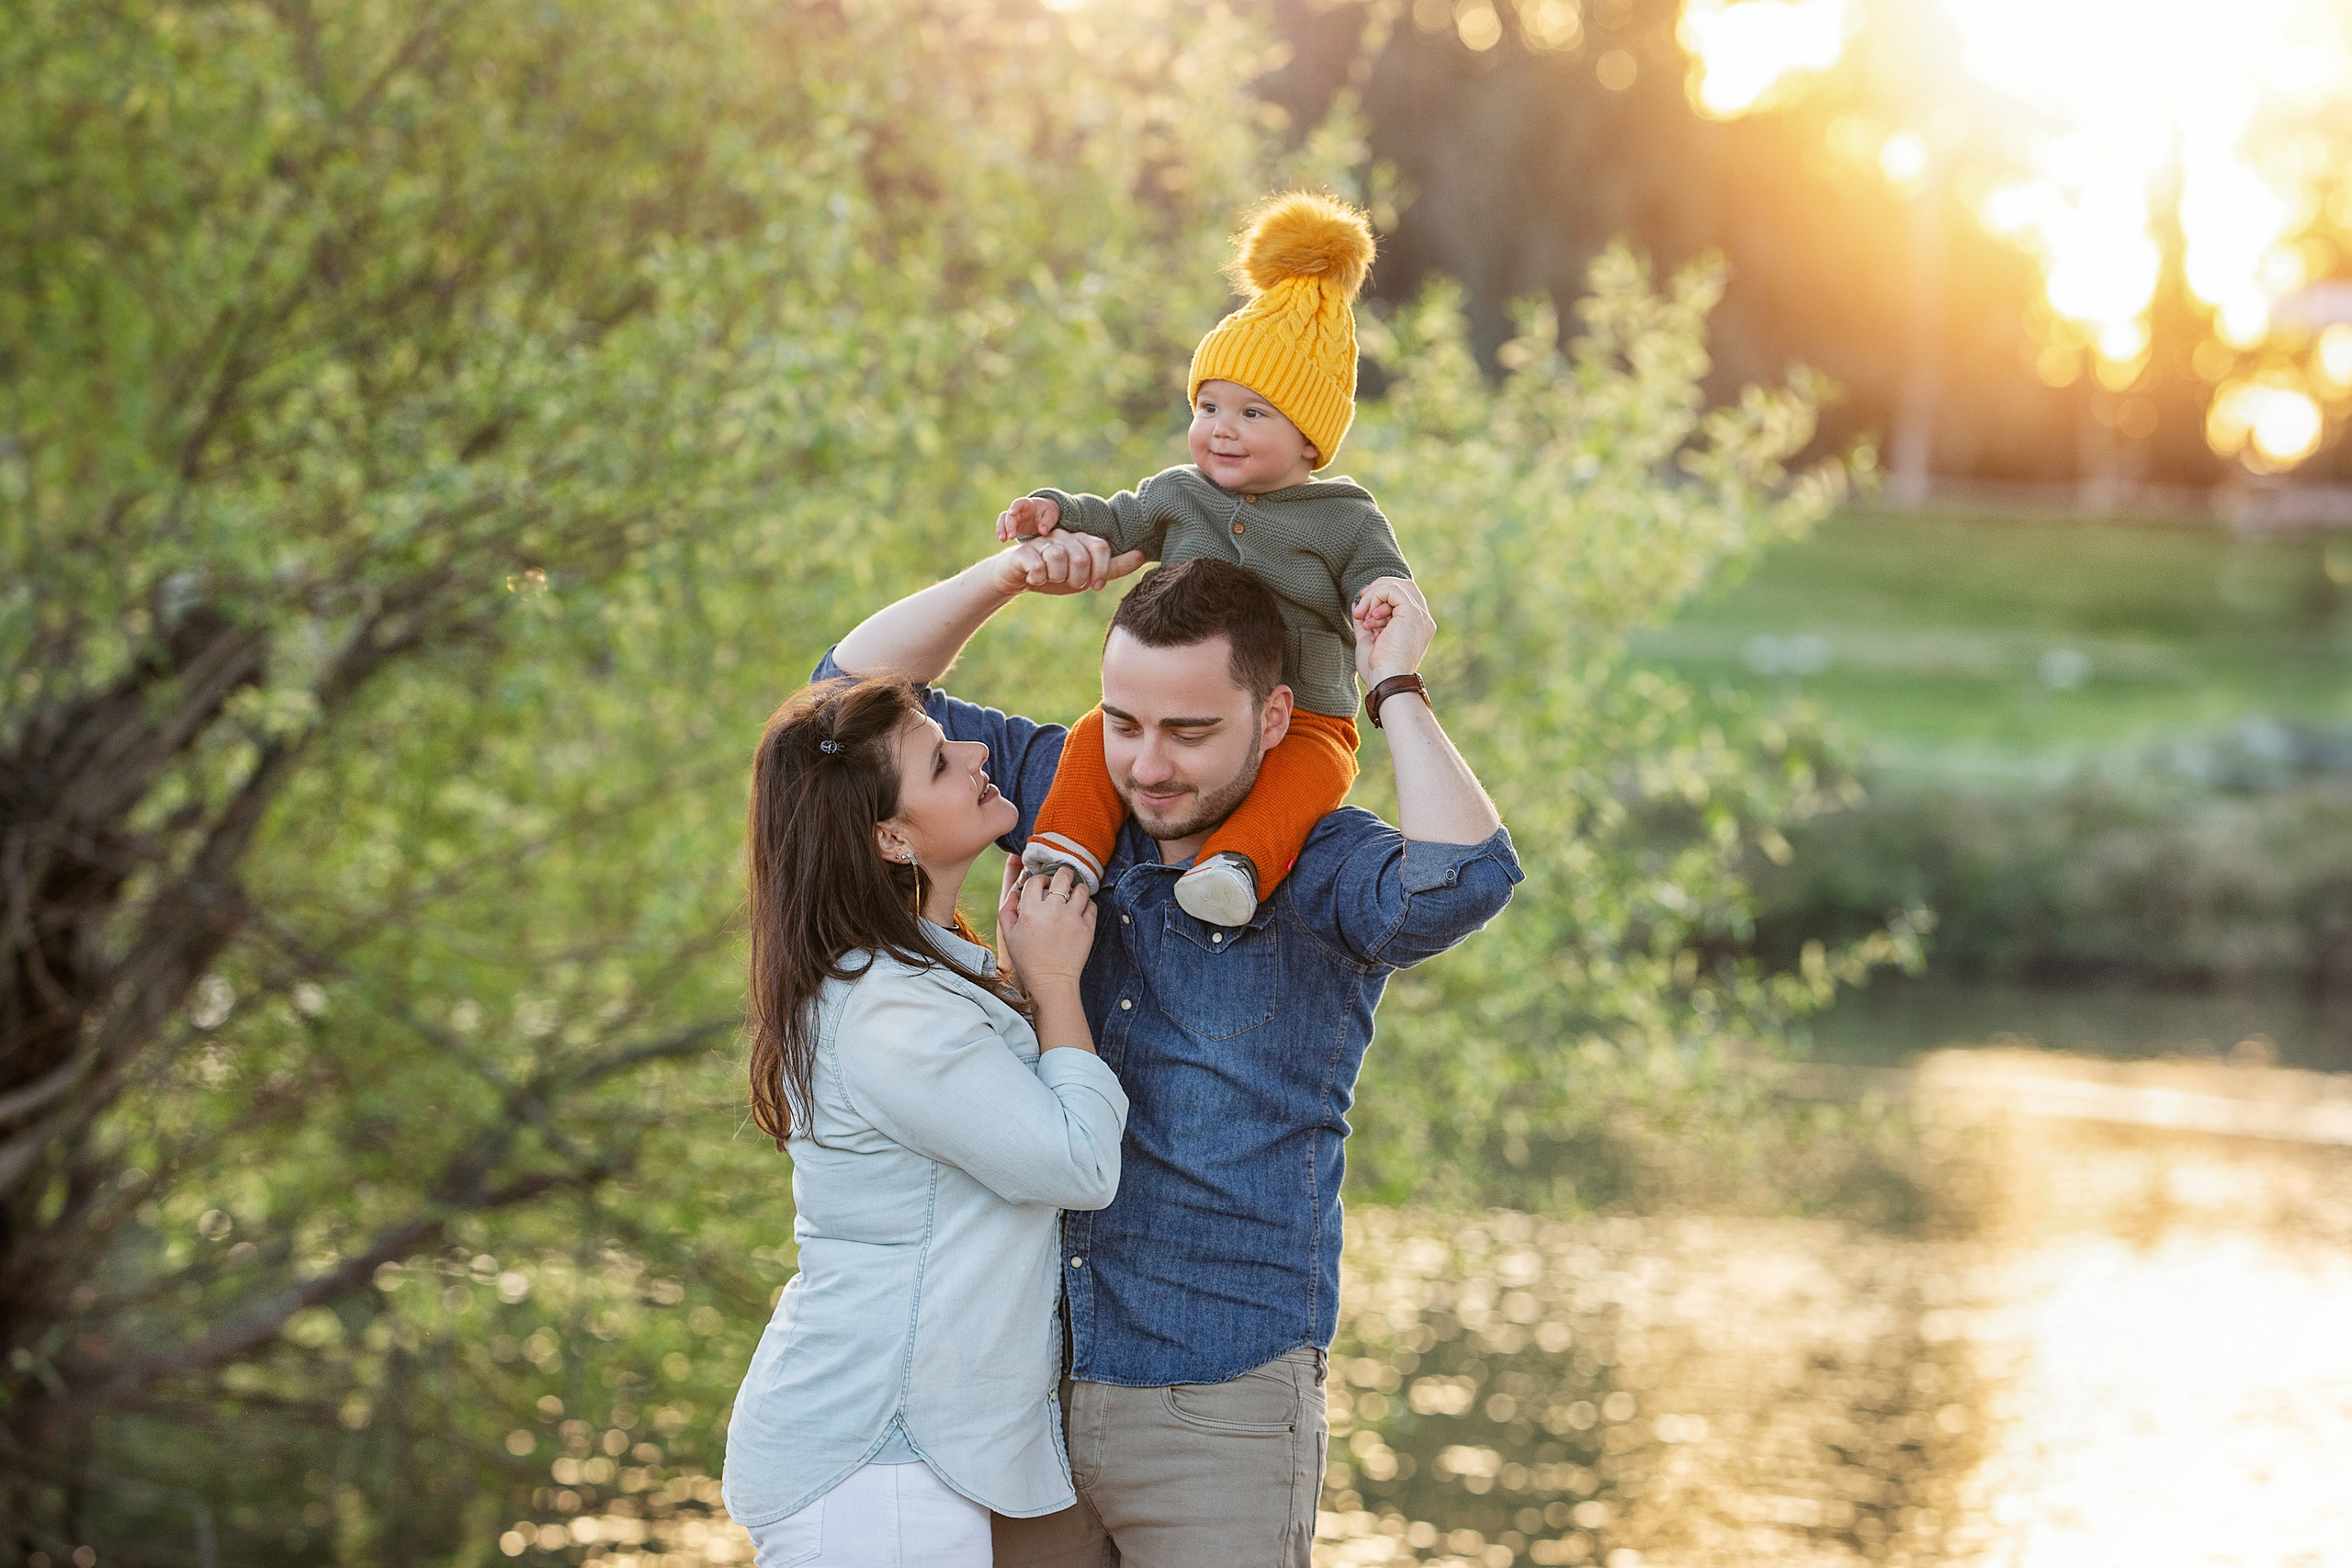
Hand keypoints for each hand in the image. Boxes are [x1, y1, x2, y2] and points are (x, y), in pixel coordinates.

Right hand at [987, 531, 1147, 596]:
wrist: (1019, 578)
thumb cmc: (1056, 575)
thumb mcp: (1087, 575)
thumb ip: (1114, 567)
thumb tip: (1141, 555)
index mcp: (1081, 540)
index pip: (1101, 547)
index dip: (1102, 569)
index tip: (1096, 586)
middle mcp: (1064, 536)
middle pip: (1081, 555)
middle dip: (1078, 578)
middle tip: (1070, 583)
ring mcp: (1043, 542)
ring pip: (1059, 557)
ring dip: (1057, 576)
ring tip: (1051, 578)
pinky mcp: (1023, 552)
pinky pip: (1037, 564)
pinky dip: (1039, 577)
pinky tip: (1035, 579)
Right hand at [995, 495, 1061, 542]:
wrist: (1044, 515)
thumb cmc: (1048, 513)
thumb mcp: (1051, 515)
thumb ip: (1047, 522)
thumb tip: (1043, 531)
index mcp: (1027, 504)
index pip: (1019, 503)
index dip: (1014, 507)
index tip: (1012, 513)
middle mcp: (1018, 510)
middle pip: (1009, 514)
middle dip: (1009, 525)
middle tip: (1012, 536)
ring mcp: (1013, 518)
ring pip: (1002, 520)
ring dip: (1001, 529)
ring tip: (1003, 539)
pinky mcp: (1012, 526)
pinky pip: (1004, 527)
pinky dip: (1002, 533)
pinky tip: (1003, 540)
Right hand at [998, 864, 1095, 989]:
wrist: (1051, 981)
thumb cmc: (1027, 959)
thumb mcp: (1008, 935)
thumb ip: (1007, 908)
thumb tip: (1015, 889)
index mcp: (1031, 911)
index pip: (1037, 880)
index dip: (1039, 878)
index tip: (1042, 884)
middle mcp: (1054, 911)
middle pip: (1063, 876)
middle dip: (1062, 874)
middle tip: (1061, 879)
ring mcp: (1073, 919)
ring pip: (1081, 889)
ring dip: (1076, 888)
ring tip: (1072, 894)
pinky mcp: (1088, 928)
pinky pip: (1092, 905)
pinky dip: (1086, 904)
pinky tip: (1079, 909)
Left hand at [1351, 576, 1433, 683]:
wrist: (1386, 681)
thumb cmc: (1377, 669)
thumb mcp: (1368, 640)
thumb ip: (1365, 621)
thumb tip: (1357, 603)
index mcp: (1416, 627)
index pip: (1403, 597)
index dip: (1381, 595)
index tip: (1363, 607)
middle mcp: (1422, 620)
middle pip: (1404, 586)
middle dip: (1378, 589)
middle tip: (1362, 602)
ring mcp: (1420, 616)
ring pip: (1397, 586)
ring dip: (1373, 597)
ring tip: (1365, 618)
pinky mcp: (1413, 614)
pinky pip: (1393, 590)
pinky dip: (1375, 597)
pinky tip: (1370, 616)